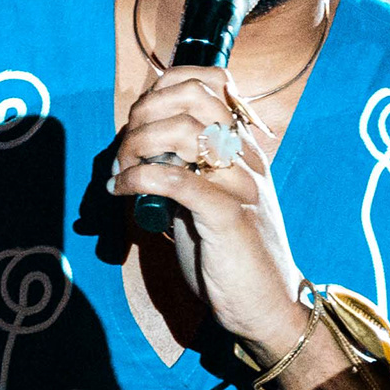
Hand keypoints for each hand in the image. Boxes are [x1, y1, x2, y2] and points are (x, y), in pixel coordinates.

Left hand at [106, 62, 306, 361]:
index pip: (208, 84)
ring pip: (185, 133)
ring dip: (137, 146)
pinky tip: (120, 190)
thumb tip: (140, 153)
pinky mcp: (229, 216)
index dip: (163, 89)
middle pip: (194, 98)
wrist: (269, 305)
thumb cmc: (232, 257)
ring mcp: (241, 184)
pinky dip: (139, 179)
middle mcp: (246, 158)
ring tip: (120, 172)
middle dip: (146, 114)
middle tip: (124, 150)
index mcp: (243, 149)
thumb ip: (185, 172)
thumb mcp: (208, 203)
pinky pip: (177, 181)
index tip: (137, 119)